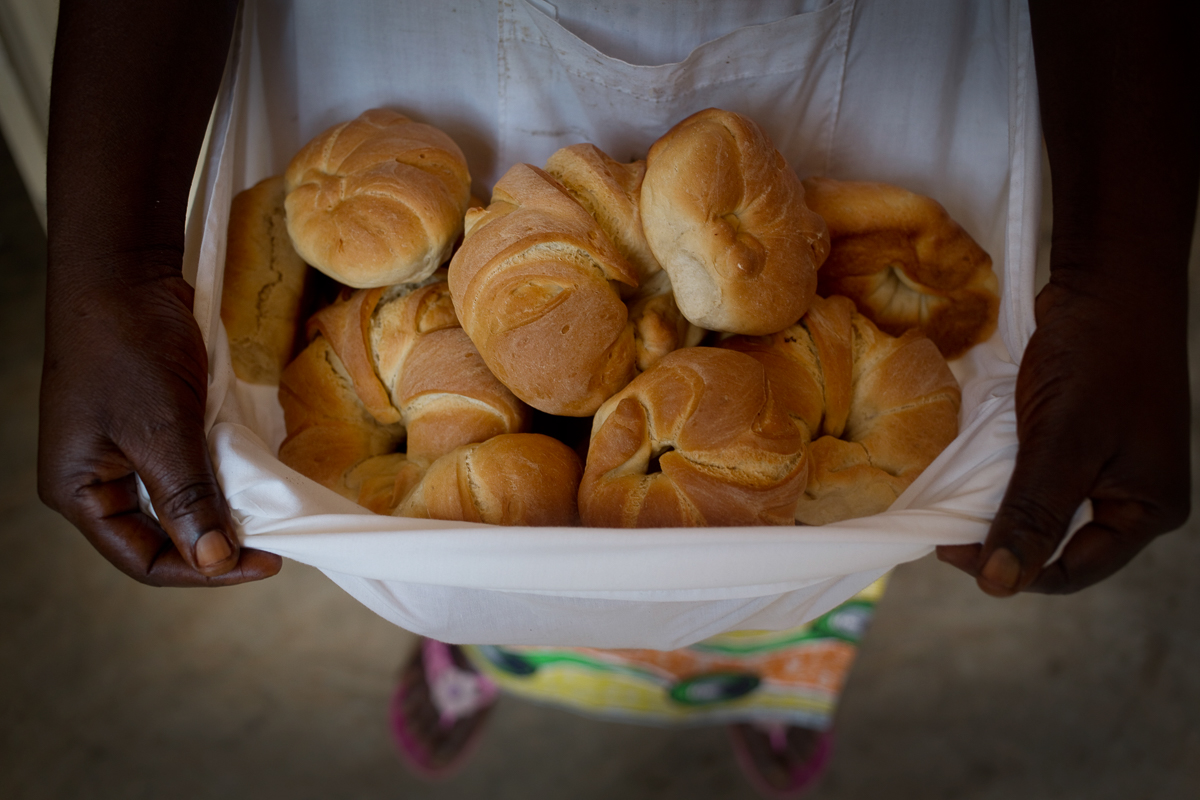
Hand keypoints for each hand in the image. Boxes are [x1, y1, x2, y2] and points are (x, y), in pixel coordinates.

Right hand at [38, 255, 281, 586]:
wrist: (125, 273)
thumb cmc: (127, 348)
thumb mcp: (161, 430)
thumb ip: (187, 498)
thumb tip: (215, 561)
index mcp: (78, 492)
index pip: (143, 560)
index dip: (204, 572)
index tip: (265, 563)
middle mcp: (96, 482)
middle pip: (161, 538)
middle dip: (216, 543)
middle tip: (274, 542)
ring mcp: (122, 455)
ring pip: (179, 505)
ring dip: (222, 511)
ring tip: (267, 514)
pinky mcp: (149, 429)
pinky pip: (186, 470)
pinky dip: (220, 478)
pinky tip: (252, 480)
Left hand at [937, 261, 1189, 594]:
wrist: (1110, 281)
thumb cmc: (1098, 359)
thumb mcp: (1061, 443)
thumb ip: (1033, 514)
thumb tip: (1000, 585)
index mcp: (1148, 510)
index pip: (1073, 571)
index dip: (1013, 570)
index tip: (950, 550)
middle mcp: (1132, 496)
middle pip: (1057, 544)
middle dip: (1003, 539)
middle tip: (946, 526)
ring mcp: (1108, 466)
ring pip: (1043, 509)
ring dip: (999, 507)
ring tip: (954, 498)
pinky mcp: (1082, 440)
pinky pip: (1038, 475)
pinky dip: (1004, 476)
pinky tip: (972, 469)